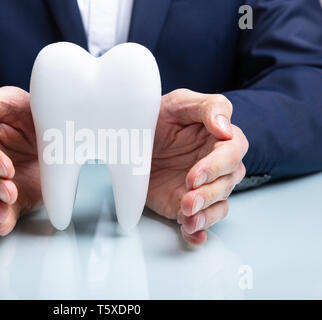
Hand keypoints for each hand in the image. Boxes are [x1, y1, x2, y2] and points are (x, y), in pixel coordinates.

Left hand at [147, 89, 247, 244]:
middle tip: (188, 197)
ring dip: (206, 215)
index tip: (195, 174)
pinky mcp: (185, 205)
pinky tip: (193, 235)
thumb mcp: (179, 102)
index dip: (217, 166)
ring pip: (218, 205)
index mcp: (219, 139)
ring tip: (188, 219)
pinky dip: (198, 232)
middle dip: (209, 193)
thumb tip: (225, 129)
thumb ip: (209, 107)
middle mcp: (216, 166)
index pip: (232, 153)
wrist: (131, 138)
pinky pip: (199, 222)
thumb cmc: (159, 117)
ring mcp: (202, 188)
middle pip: (228, 182)